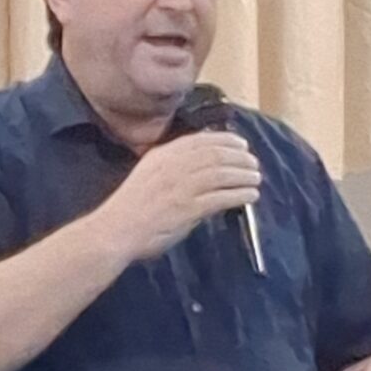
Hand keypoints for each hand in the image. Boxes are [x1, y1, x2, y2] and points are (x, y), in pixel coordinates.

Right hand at [93, 131, 260, 261]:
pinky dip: (239, 195)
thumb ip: (172, 170)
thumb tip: (200, 171)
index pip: (201, 140)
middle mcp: (174, 166)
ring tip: (255, 179)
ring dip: (243, 175)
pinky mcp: (188, 208)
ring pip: (223, 173)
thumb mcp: (148, 176)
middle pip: (216, 154)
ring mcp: (181, 187)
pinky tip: (249, 196)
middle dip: (239, 157)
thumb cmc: (129, 209)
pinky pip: (221, 197)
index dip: (225, 140)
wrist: (115, 230)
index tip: (240, 143)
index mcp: (163, 155)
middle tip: (253, 162)